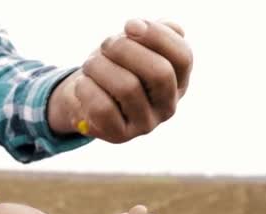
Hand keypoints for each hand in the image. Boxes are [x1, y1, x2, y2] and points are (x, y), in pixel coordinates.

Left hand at [48, 19, 192, 142]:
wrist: (87, 98)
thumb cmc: (115, 66)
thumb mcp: (134, 46)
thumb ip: (149, 33)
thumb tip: (141, 27)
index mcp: (179, 82)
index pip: (183, 57)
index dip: (157, 35)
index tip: (129, 25)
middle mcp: (168, 106)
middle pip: (159, 73)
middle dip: (126, 49)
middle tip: (106, 44)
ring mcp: (146, 124)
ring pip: (128, 88)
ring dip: (101, 66)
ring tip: (89, 63)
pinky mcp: (119, 135)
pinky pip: (103, 109)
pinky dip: (88, 89)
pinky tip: (83, 83)